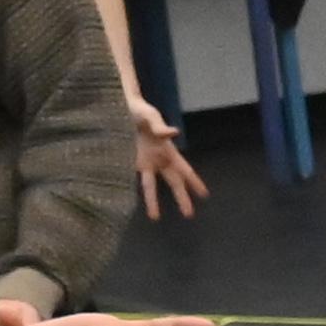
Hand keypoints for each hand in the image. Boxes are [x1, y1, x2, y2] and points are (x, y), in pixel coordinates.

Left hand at [127, 104, 209, 219]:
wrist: (121, 108)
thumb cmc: (140, 111)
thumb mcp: (150, 117)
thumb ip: (160, 127)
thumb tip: (174, 133)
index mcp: (167, 151)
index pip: (184, 170)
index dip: (195, 182)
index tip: (205, 195)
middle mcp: (158, 159)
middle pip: (173, 182)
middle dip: (182, 198)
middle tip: (190, 215)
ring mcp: (144, 161)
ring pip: (151, 186)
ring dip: (153, 201)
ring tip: (155, 218)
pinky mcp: (130, 161)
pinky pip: (135, 179)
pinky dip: (137, 191)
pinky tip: (133, 203)